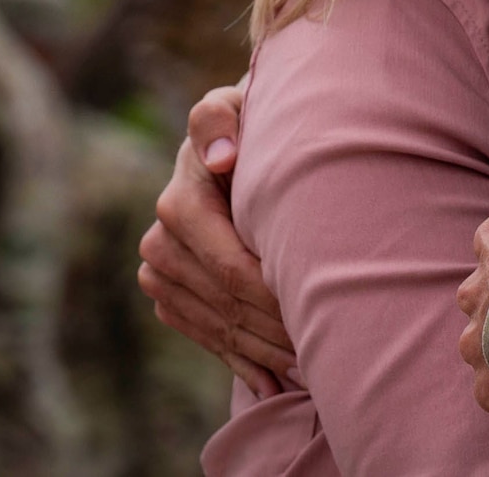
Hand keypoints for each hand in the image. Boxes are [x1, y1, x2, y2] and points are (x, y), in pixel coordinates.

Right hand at [136, 85, 294, 396]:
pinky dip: (243, 363)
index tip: (323, 313)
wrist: (235, 142)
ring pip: (219, 327)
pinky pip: (204, 337)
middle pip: (228, 305)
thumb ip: (222, 119)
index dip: (277, 297)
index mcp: (180, 202)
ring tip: (314, 369)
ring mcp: (159, 273)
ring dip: (266, 353)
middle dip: (279, 330)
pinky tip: (276, 384)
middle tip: (328, 352)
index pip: (234, 270)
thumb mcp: (239, 105)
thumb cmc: (253, 123)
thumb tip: (222, 157)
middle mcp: (160, 242)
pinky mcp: (167, 295)